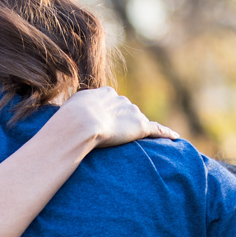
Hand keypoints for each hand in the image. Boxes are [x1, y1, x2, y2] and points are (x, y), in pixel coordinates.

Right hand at [59, 87, 178, 147]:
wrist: (80, 124)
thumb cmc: (67, 121)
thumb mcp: (65, 111)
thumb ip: (69, 113)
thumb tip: (59, 123)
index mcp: (104, 93)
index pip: (111, 102)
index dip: (107, 115)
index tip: (102, 124)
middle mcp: (120, 99)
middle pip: (126, 111)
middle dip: (122, 123)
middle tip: (111, 137)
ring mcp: (131, 112)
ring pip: (138, 121)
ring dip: (135, 131)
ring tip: (128, 143)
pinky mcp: (140, 127)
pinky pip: (156, 129)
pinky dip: (166, 133)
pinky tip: (176, 138)